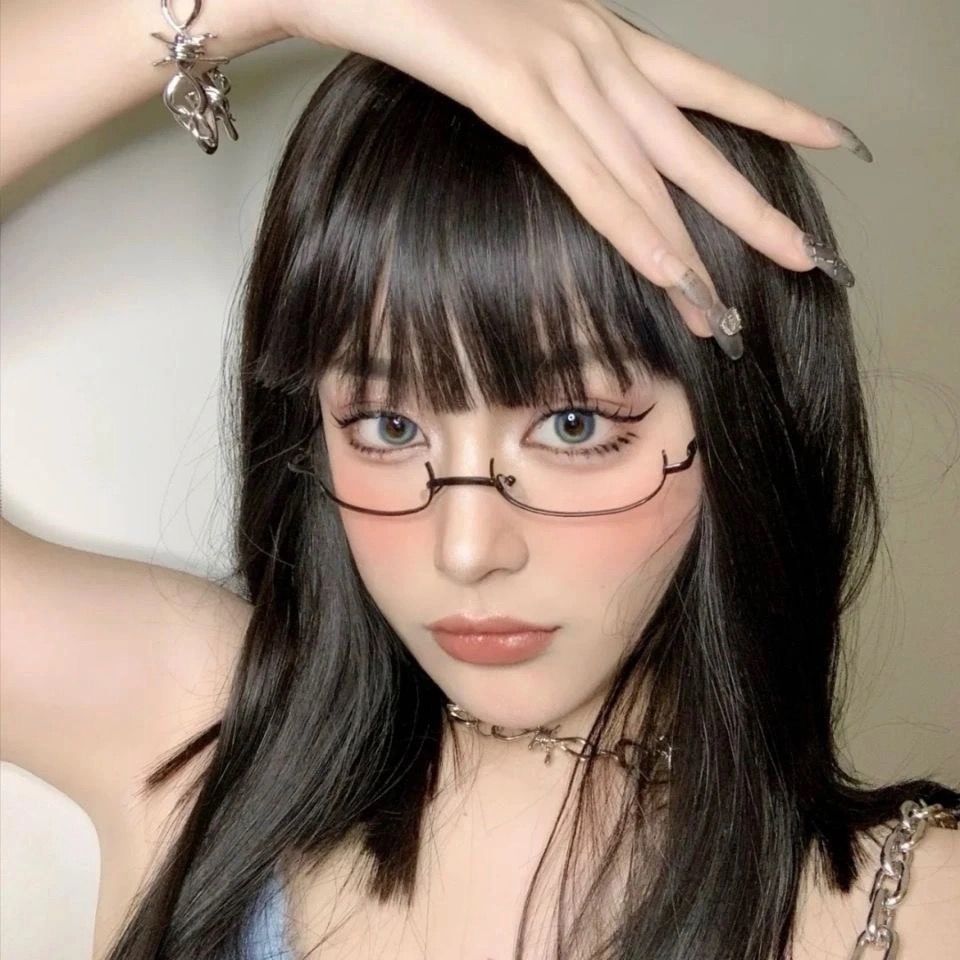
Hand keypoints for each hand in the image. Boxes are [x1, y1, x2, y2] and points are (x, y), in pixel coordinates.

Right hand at [275, 0, 869, 354]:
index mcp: (603, 34)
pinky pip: (588, 175)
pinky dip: (630, 228)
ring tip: (738, 301)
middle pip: (696, 143)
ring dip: (700, 244)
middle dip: (752, 208)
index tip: (821, 148)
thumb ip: (552, 86)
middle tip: (807, 259)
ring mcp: (565, 67)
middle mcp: (601, 48)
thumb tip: (566, 125)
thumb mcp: (517, 39)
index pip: (706, 88)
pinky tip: (668, 272)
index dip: (769, 118)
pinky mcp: (519, 91)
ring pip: (651, 172)